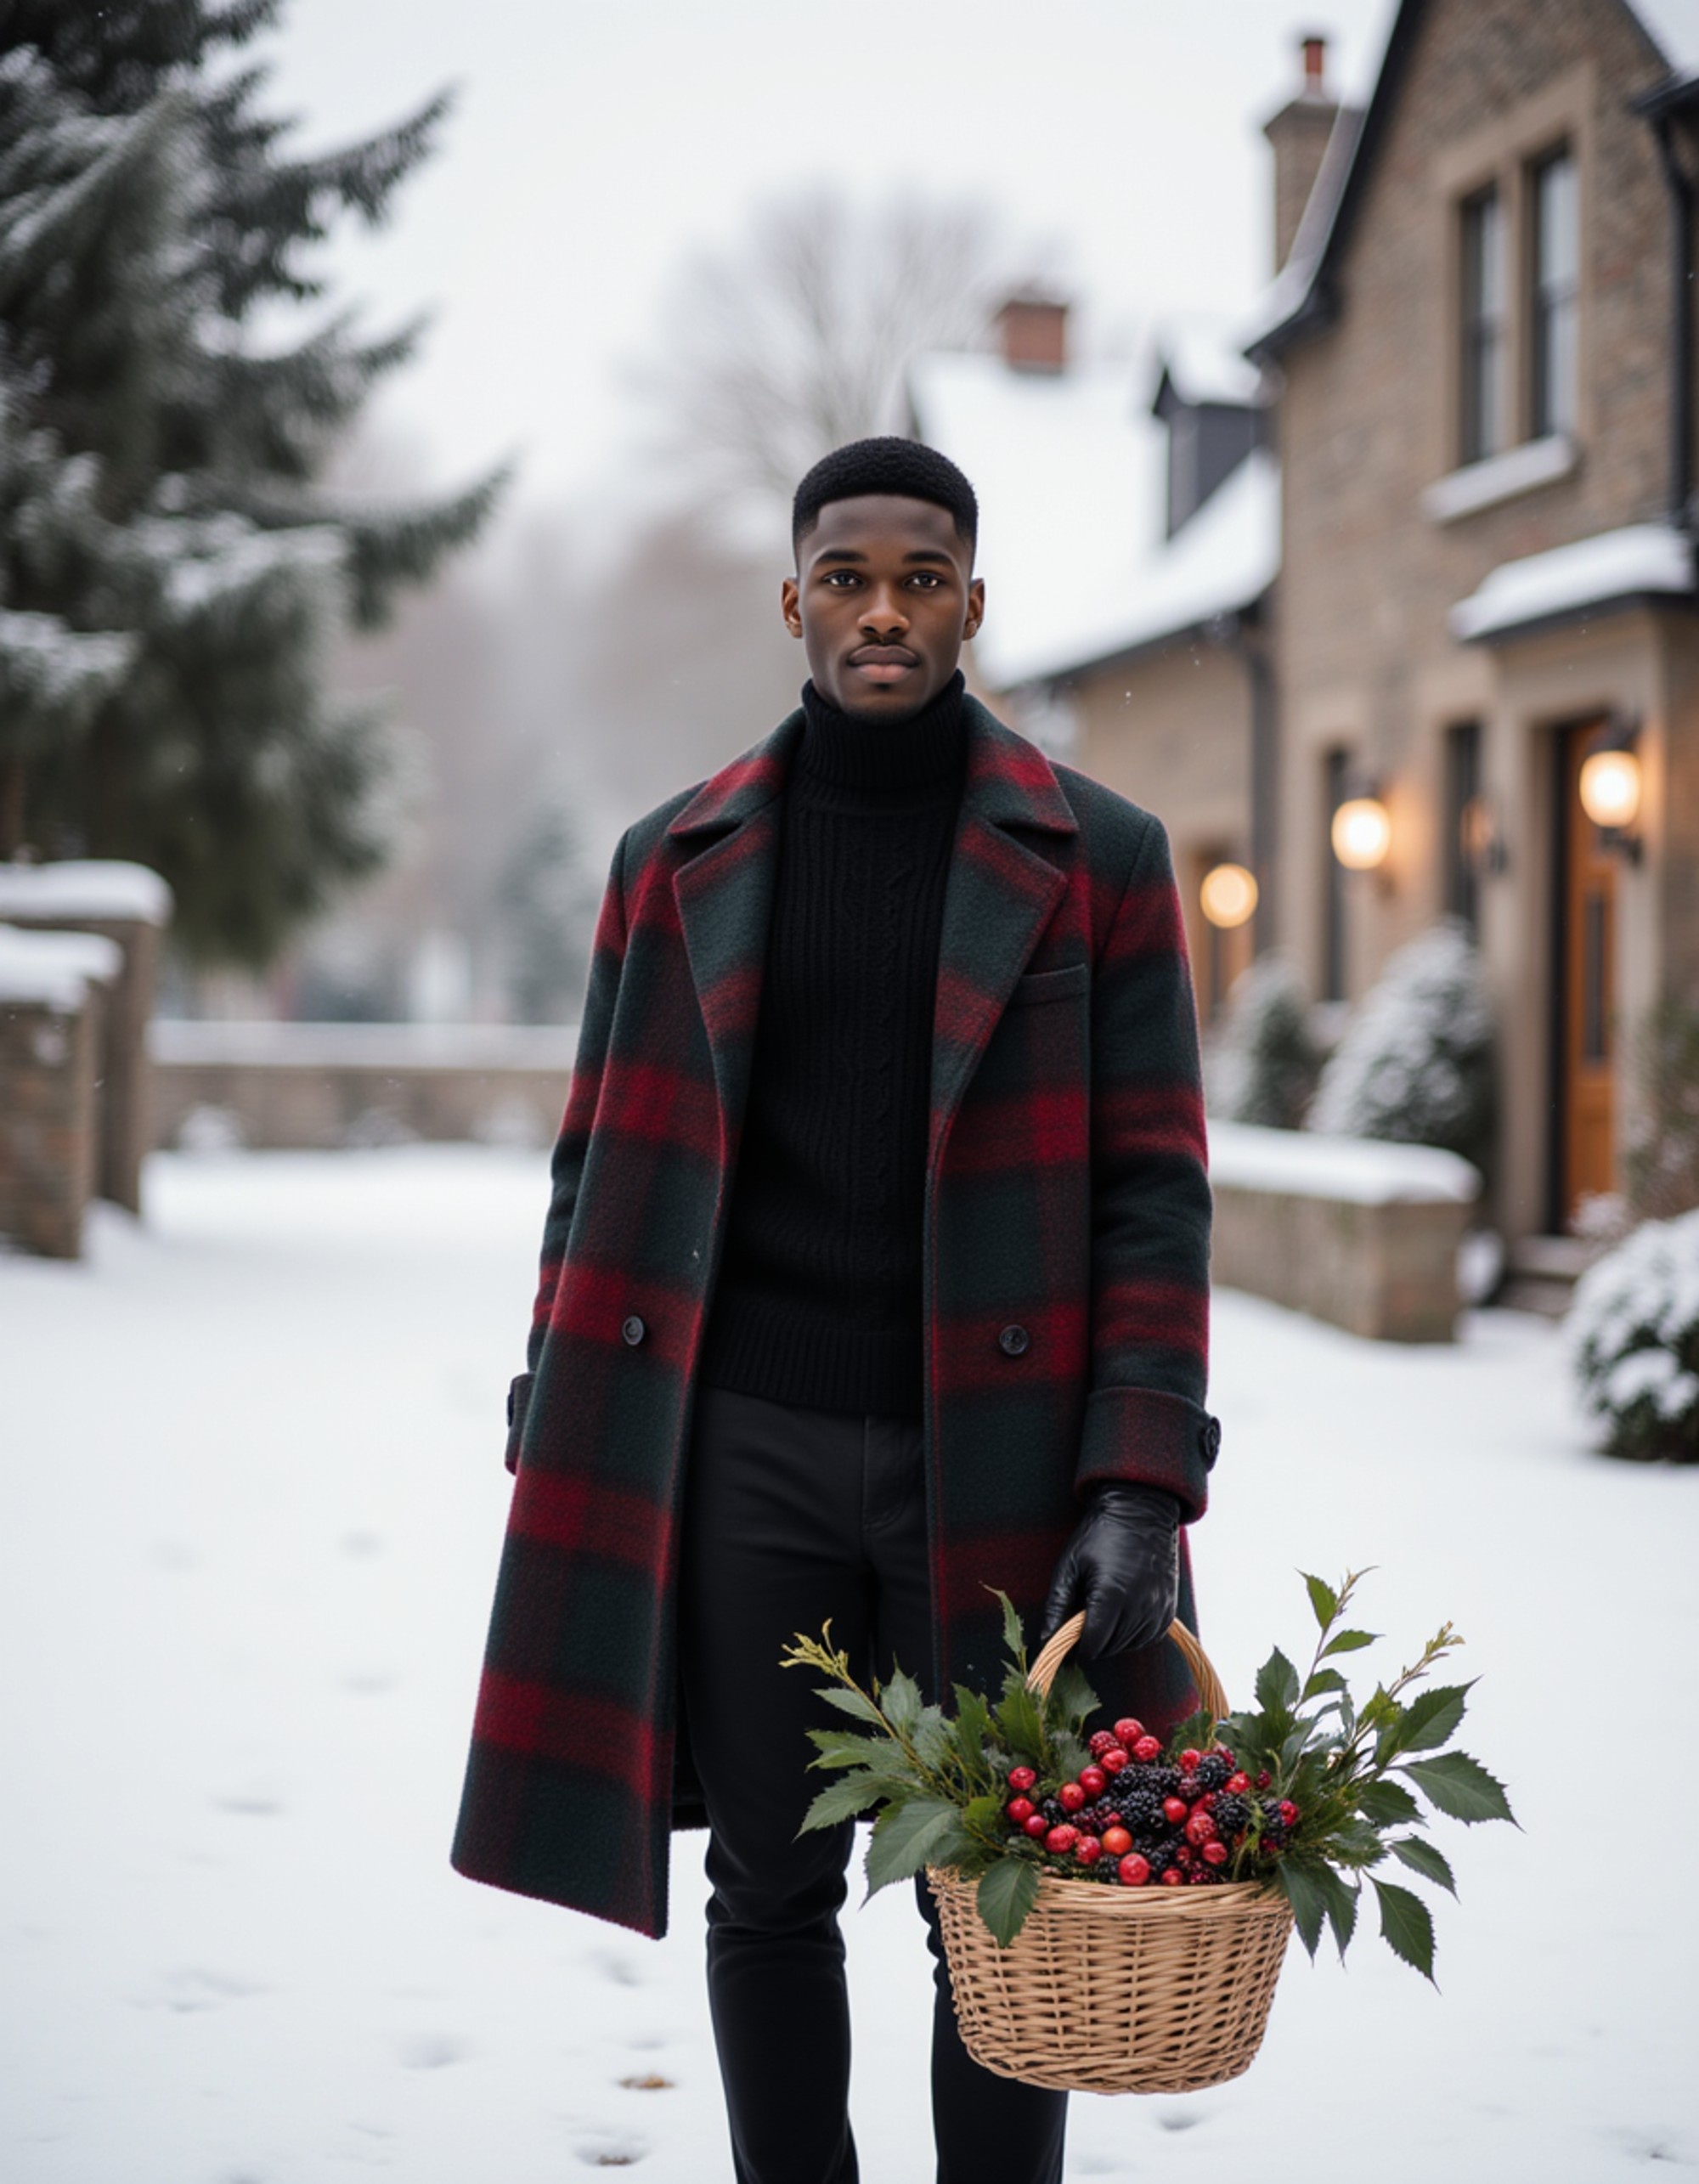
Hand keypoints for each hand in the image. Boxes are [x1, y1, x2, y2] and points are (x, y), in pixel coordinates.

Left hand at [1039, 1484, 1179, 1659]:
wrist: (1139, 1511)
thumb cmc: (1098, 1536)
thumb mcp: (1070, 1567)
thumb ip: (1057, 1607)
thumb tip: (1045, 1641)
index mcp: (1111, 1596)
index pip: (1093, 1645)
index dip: (1077, 1647)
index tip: (1068, 1638)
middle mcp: (1139, 1607)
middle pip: (1109, 1648)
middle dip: (1092, 1641)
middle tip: (1082, 1616)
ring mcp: (1157, 1609)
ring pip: (1128, 1646)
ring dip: (1111, 1638)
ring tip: (1101, 1610)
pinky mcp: (1168, 1611)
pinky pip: (1147, 1638)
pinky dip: (1131, 1634)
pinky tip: (1121, 1614)